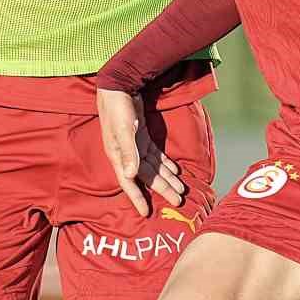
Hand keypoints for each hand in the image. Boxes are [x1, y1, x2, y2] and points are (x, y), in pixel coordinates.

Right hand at [96, 88, 185, 215]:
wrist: (118, 86)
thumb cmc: (118, 109)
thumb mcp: (123, 130)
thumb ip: (128, 152)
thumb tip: (130, 175)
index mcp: (119, 156)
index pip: (129, 182)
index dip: (137, 198)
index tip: (146, 213)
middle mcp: (126, 154)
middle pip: (146, 176)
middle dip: (162, 188)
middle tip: (178, 201)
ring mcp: (134, 146)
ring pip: (153, 167)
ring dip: (167, 177)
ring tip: (181, 188)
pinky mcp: (141, 136)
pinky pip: (154, 155)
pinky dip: (165, 163)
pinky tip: (175, 170)